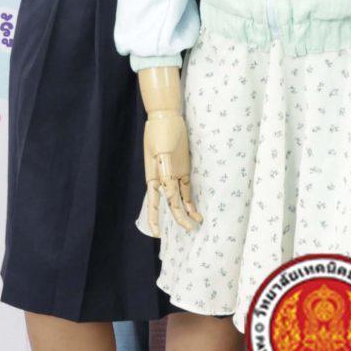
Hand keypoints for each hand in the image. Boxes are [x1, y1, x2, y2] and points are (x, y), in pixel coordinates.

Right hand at [143, 106, 198, 233]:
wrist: (166, 117)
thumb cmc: (159, 133)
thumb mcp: (161, 153)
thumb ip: (165, 173)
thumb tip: (168, 192)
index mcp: (153, 177)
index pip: (154, 203)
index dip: (155, 218)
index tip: (158, 232)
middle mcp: (162, 180)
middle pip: (170, 204)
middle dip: (178, 218)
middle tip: (190, 229)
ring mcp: (173, 175)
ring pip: (179, 200)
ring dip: (186, 212)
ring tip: (196, 224)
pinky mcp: (183, 170)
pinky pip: (186, 190)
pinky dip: (191, 201)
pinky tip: (197, 212)